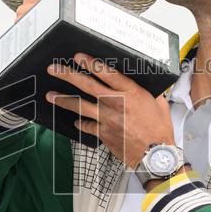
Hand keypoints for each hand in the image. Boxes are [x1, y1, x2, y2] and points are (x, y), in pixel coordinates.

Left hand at [45, 52, 174, 167]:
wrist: (155, 155)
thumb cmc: (159, 130)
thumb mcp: (159, 104)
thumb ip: (147, 93)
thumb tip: (143, 85)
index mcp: (131, 93)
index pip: (107, 73)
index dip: (91, 63)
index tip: (78, 57)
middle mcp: (116, 103)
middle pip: (87, 86)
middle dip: (68, 75)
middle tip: (54, 69)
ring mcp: (107, 119)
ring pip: (80, 106)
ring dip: (63, 99)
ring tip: (50, 95)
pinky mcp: (104, 133)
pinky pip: (87, 126)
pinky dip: (81, 123)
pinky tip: (75, 121)